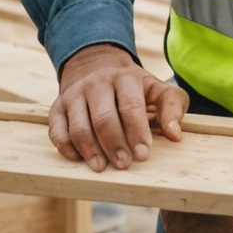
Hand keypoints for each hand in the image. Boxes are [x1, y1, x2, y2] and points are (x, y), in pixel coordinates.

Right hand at [48, 42, 187, 171]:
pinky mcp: (57, 108)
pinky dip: (66, 147)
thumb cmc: (133, 87)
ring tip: (101, 167)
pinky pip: (57, 130)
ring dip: (90, 149)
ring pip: (78, 126)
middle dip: (114, 144)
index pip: (130, 106)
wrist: (96, 65)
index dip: (137, 132)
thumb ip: (173, 107)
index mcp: (125, 77)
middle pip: (103, 118)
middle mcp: (96, 83)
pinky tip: (78, 159)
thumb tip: (175, 135)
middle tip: (124, 165)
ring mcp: (74, 95)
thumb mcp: (158, 89)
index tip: (143, 155)